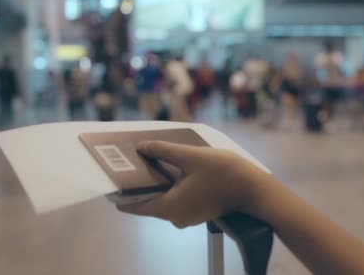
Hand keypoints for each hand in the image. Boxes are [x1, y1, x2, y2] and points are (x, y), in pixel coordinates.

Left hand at [116, 141, 268, 228]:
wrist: (254, 189)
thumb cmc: (224, 173)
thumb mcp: (191, 156)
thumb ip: (163, 151)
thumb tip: (141, 146)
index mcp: (169, 207)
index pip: (133, 205)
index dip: (120, 192)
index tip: (110, 178)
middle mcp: (174, 217)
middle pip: (148, 199)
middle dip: (140, 180)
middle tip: (131, 158)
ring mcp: (186, 216)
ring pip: (162, 197)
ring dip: (156, 180)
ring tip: (149, 157)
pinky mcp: (196, 211)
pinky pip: (175, 198)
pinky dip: (170, 184)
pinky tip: (171, 166)